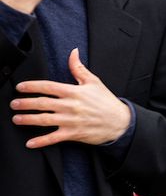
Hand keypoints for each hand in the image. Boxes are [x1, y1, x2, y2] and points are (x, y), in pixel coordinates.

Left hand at [11, 49, 131, 147]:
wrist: (121, 122)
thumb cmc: (107, 102)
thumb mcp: (94, 82)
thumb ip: (79, 68)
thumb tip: (73, 52)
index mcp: (73, 92)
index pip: (47, 87)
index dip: (31, 86)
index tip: (20, 87)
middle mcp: (70, 106)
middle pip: (42, 103)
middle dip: (25, 103)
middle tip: (14, 104)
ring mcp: (71, 121)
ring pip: (44, 120)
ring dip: (28, 119)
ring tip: (17, 119)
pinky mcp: (74, 133)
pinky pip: (54, 138)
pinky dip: (41, 141)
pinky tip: (30, 143)